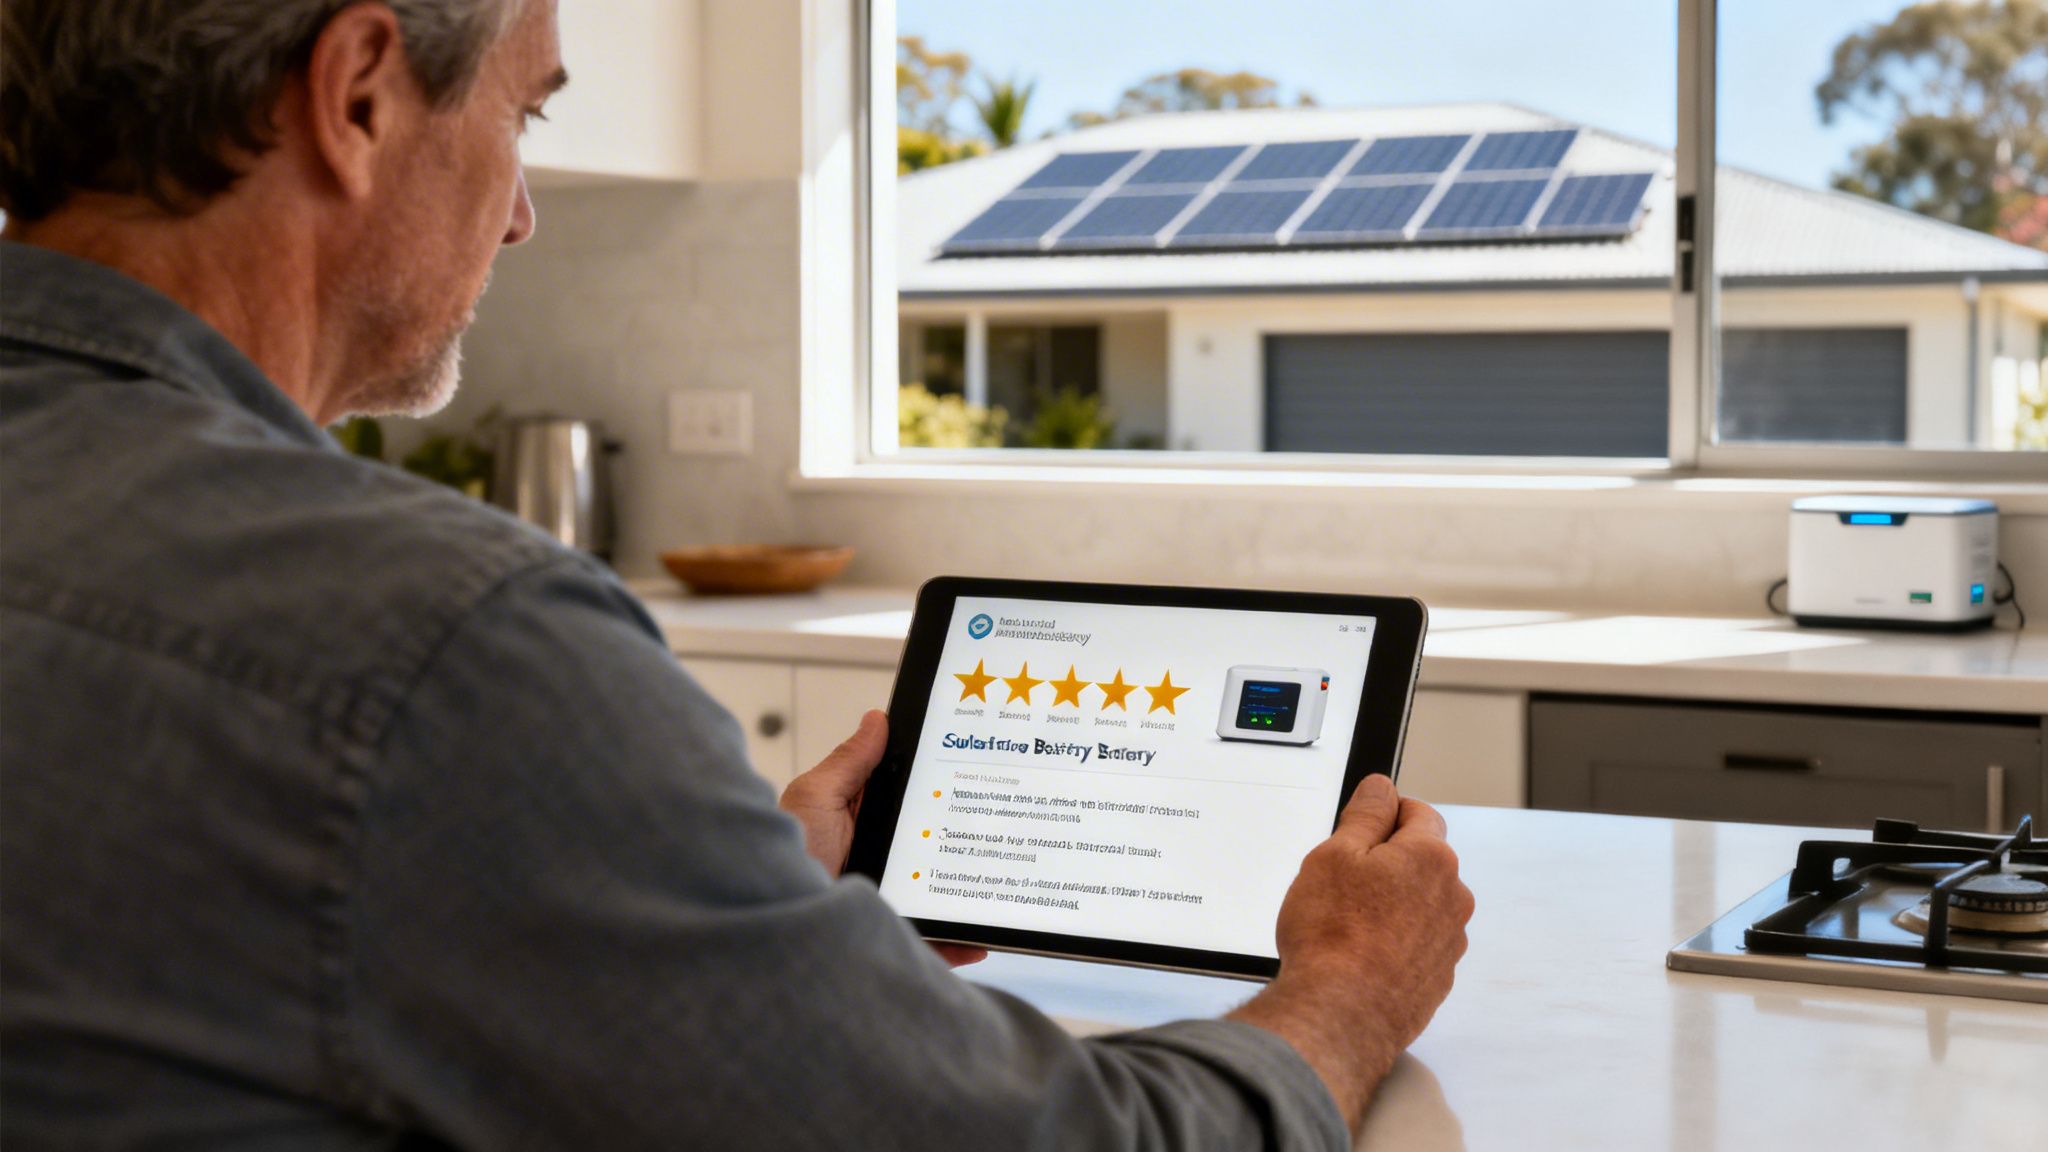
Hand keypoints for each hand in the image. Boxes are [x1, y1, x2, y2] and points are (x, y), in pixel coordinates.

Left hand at [780, 710, 986, 968]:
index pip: (908, 793)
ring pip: (939, 889)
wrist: (774, 918)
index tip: (977, 768)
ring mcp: (888, 893)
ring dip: (968, 890)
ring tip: (999, 881)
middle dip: (966, 837)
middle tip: (1002, 826)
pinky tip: (981, 937)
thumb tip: (877, 720)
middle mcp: (877, 853)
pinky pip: (933, 938)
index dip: (940, 781)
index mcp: (859, 816)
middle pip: (932, 842)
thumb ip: (849, 762)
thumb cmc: (785, 856)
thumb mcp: (817, 797)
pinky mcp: (893, 927)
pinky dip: (959, 940)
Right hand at [1230, 775, 1471, 1132]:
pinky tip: (1360, 955)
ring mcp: (1449, 940)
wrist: (1340, 1014)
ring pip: (1419, 904)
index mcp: (1432, 857)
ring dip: (1392, 905)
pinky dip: (1394, 942)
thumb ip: (1365, 814)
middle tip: (1342, 882)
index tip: (1360, 829)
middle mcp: (1452, 897)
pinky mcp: (1439, 977)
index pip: (1418, 812)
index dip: (1384, 815)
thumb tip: (1383, 788)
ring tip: (1347, 926)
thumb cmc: (1333, 936)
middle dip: (1387, 863)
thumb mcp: (1334, 854)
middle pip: (1421, 860)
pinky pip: (1417, 944)